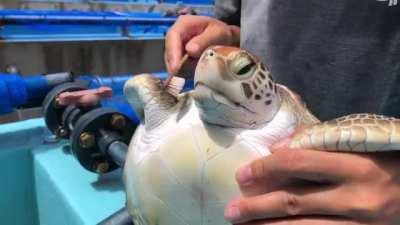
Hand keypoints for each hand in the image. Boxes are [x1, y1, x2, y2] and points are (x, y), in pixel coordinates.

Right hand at [164, 15, 239, 74]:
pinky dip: (183, 73)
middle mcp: (177, 35)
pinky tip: (191, 76)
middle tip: (180, 79)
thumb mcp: (217, 33)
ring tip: (191, 75)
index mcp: (184, 24)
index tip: (175, 67)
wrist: (223, 39)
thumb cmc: (220, 33)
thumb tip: (190, 50)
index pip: (173, 36)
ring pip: (172, 61)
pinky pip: (177, 67)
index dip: (172, 52)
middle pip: (169, 51)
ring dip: (180, 70)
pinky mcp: (178, 58)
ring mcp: (176, 47)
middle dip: (174, 65)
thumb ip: (204, 40)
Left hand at [224, 140, 399, 224]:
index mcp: (356, 166)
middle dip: (257, 207)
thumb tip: (277, 150)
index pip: (298, 164)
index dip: (265, 168)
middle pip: (294, 202)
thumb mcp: (359, 145)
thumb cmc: (387, 159)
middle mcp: (357, 198)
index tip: (242, 174)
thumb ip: (320, 145)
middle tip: (232, 211)